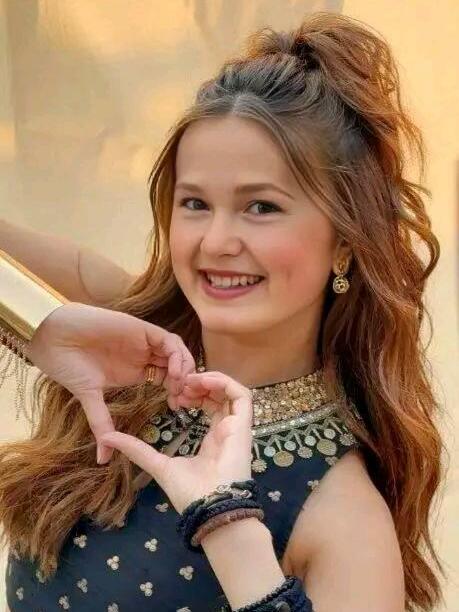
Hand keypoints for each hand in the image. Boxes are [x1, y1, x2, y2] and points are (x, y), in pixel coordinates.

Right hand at [26, 302, 195, 463]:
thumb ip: (101, 424)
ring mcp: (143, 342)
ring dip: (184, 368)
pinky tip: (173, 371)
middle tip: (185, 400)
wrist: (52, 337)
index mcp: (136, 371)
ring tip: (180, 386)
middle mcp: (143, 356)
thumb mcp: (89, 398)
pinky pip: (168, 340)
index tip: (177, 409)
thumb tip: (102, 460)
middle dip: (185, 382)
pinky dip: (176, 354)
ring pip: (176, 352)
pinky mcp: (141, 329)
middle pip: (177, 365)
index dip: (177, 392)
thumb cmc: (67, 364)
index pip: (168, 380)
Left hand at [100, 371, 252, 513]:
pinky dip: (223, 383)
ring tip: (190, 381)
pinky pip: (241, 395)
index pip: (210, 406)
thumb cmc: (189, 492)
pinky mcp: (244, 425)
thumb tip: (107, 439)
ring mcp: (237, 427)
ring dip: (210, 380)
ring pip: (232, 391)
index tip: (175, 394)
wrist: (208, 508)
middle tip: (180, 383)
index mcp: (213, 438)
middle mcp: (227, 430)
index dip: (195, 394)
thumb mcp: (158, 464)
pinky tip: (202, 382)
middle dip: (201, 384)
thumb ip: (136, 449)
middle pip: (221, 395)